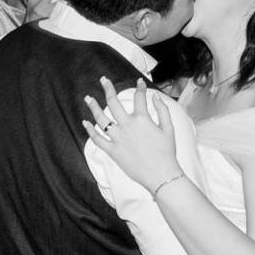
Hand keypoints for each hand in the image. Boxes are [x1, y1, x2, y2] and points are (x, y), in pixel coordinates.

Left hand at [82, 77, 181, 193]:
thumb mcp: (169, 128)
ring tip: (88, 98)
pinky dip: (90, 131)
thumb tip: (155, 97)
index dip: (140, 87)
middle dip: (107, 88)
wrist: (161, 174)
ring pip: (101, 119)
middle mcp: (127, 125)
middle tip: (103, 80)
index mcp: (142, 119)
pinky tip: (85, 122)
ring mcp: (118, 138)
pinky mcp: (112, 151)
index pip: (139, 97)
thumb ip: (162, 110)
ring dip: (93, 107)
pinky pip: (97, 139)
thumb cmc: (167, 152)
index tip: (139, 82)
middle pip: (113, 102)